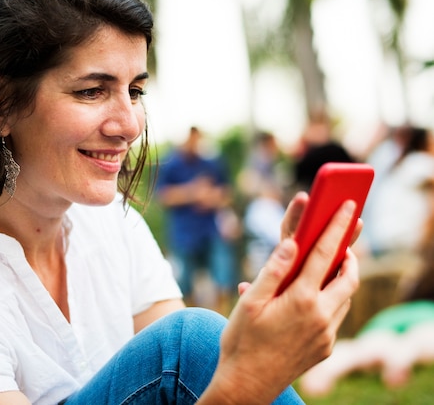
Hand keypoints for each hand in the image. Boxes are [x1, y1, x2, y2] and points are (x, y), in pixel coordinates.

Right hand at [198, 200, 359, 403]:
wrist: (246, 385)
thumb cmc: (241, 341)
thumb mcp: (249, 302)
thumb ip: (273, 271)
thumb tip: (291, 243)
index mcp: (300, 299)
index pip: (325, 254)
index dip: (336, 227)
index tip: (347, 206)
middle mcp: (321, 316)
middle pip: (349, 277)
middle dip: (350, 256)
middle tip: (341, 243)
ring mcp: (326, 335)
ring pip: (345, 298)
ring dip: (341, 279)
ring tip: (326, 268)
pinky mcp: (325, 348)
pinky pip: (336, 317)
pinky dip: (331, 301)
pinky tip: (310, 300)